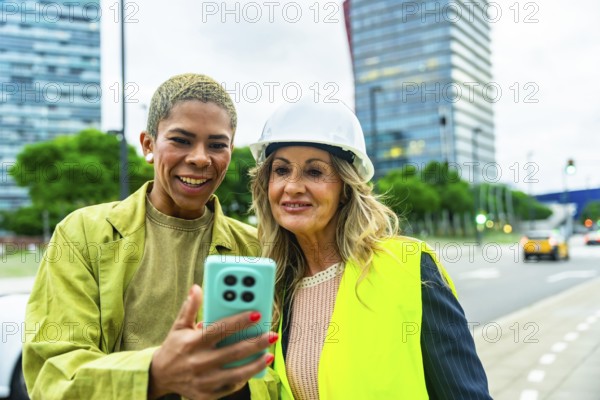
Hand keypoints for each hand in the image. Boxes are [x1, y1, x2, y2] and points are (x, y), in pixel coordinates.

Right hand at [148, 284, 275, 399]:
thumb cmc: (174, 347)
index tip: (257, 314)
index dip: (240, 321)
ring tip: (269, 355)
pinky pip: (229, 387)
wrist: (159, 376)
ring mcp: (203, 380)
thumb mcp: (178, 326)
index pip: (220, 329)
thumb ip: (190, 307)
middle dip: (256, 343)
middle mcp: (198, 362)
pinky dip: (243, 378)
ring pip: (235, 374)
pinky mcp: (206, 394)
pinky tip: (254, 369)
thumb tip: (197, 288)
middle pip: (233, 352)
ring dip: (255, 364)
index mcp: (192, 342)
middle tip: (272, 334)